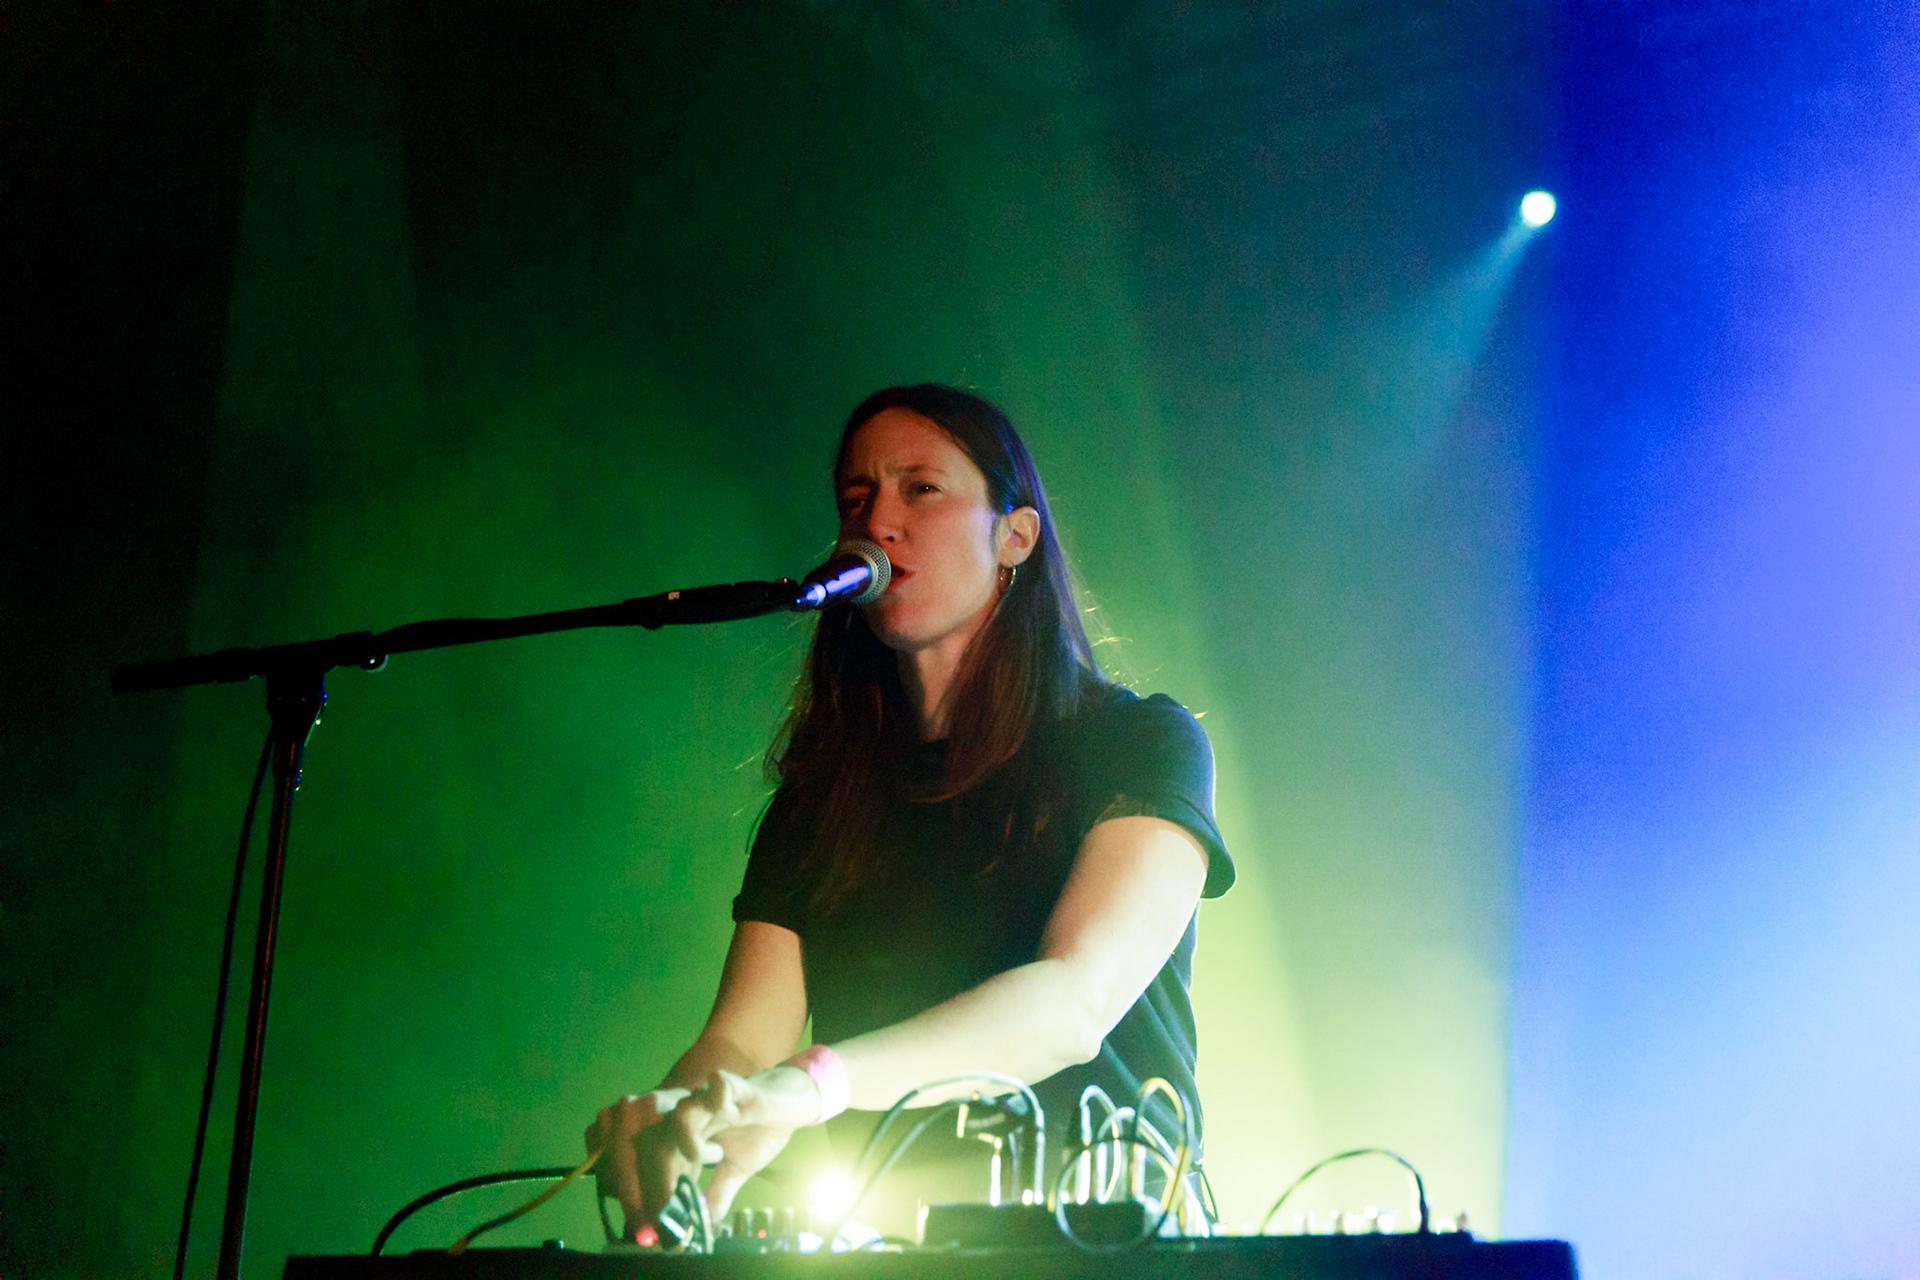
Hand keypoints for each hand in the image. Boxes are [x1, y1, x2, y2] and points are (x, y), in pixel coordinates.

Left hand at [587, 1066, 822, 1239]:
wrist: (790, 1102)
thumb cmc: (758, 1131)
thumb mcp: (737, 1170)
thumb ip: (718, 1193)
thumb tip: (705, 1225)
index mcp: (686, 1137)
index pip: (658, 1165)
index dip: (655, 1194)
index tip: (662, 1225)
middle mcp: (692, 1118)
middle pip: (660, 1142)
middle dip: (661, 1179)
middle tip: (672, 1208)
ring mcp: (711, 1101)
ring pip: (681, 1113)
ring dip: (687, 1138)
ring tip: (705, 1155)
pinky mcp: (736, 1085)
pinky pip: (718, 1086)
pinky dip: (719, 1102)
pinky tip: (730, 1118)